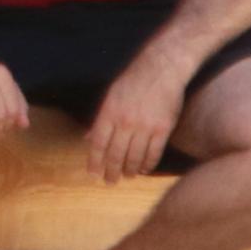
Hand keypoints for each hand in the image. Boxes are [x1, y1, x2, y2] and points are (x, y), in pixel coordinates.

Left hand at [85, 50, 191, 180]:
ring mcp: (145, 126)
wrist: (162, 68)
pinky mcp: (162, 129)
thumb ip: (101, 119)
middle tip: (110, 181)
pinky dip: (148, 164)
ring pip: (134, 156)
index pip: (98, 142)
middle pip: (115, 153)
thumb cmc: (134, 80)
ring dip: (130, 170)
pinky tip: (144, 169)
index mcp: (109, 112)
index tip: (93, 173)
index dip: (94, 160)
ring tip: (127, 176)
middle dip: (111, 170)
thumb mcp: (112, 96)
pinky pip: (154, 153)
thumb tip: (88, 138)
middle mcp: (125, 121)